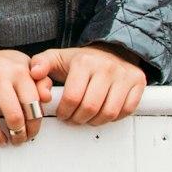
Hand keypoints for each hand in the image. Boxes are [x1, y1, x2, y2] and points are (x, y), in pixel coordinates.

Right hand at [0, 41, 48, 145]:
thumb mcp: (24, 67)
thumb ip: (40, 82)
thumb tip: (47, 98)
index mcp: (18, 70)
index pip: (32, 105)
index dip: (33, 125)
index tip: (31, 132)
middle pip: (12, 115)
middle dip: (17, 134)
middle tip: (17, 139)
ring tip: (0, 138)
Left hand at [28, 44, 146, 126]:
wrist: (110, 50)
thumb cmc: (80, 60)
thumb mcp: (56, 58)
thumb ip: (39, 64)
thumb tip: (33, 73)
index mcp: (84, 61)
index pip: (72, 97)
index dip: (65, 112)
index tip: (62, 114)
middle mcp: (107, 67)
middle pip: (91, 107)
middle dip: (78, 119)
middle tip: (72, 119)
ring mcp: (125, 75)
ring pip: (110, 112)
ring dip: (95, 121)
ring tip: (86, 118)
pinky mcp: (138, 82)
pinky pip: (127, 110)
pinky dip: (114, 118)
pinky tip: (102, 114)